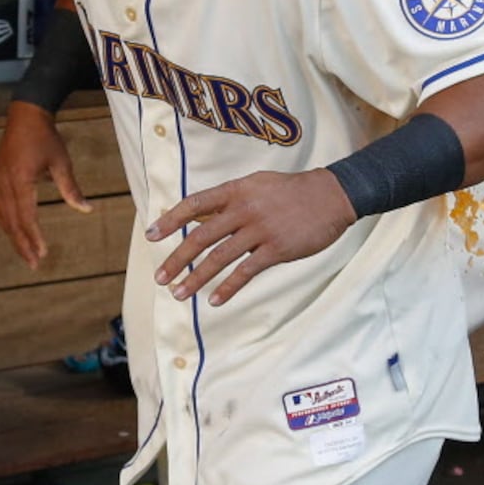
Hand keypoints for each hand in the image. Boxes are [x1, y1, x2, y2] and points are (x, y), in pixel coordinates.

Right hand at [0, 101, 91, 268]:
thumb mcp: (62, 162)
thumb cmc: (46, 138)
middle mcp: (4, 184)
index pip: (27, 217)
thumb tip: (87, 210)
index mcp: (21, 181)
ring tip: (25, 253)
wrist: (25, 115)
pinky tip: (12, 231)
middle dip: (22, 244)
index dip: (34, 237)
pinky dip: (5, 222)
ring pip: (2, 217)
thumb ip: (71, 189)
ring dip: (13, 237)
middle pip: (12, 222)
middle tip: (34, 264)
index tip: (43, 253)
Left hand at [147, 168, 356, 305]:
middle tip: (160, 277)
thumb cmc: (292, 191)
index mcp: (237, 191)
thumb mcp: (257, 184)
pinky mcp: (277, 249)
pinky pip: (246, 272)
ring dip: (196, 278)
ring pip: (219, 258)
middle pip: (201, 237)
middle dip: (177, 259)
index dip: (170, 220)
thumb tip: (198, 216)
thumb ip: (229, 199)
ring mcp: (260, 230)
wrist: (332, 196)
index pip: (194, 204)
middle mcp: (244, 209)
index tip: (151, 236)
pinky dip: (228, 288)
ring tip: (179, 293)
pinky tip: (215, 300)